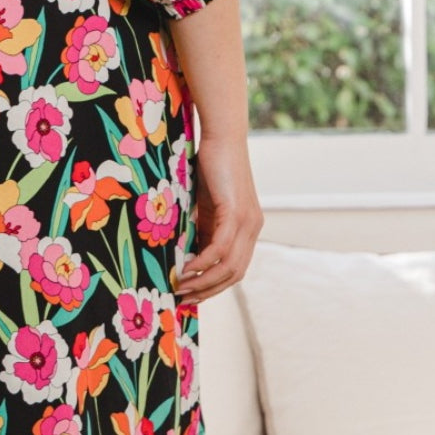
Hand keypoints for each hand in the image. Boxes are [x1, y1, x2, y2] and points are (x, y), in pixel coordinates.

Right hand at [172, 134, 263, 302]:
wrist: (222, 136)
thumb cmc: (211, 165)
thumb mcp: (206, 203)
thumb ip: (203, 226)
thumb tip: (187, 251)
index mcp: (249, 228)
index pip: (236, 268)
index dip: (215, 286)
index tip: (192, 294)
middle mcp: (253, 228)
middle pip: (234, 274)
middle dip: (208, 290)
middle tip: (183, 299)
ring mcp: (247, 221)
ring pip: (228, 266)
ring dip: (203, 281)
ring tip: (180, 287)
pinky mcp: (235, 212)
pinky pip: (220, 248)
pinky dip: (203, 262)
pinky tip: (186, 268)